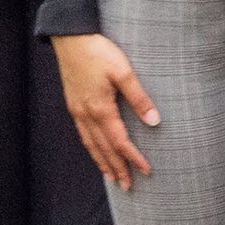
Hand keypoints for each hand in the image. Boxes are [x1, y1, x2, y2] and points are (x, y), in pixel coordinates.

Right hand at [55, 33, 157, 187]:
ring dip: (102, 162)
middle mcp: (86, 115)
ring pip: (91, 144)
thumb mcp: (123, 72)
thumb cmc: (98, 51)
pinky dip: (91, 147)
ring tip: (112, 177)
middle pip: (104, 149)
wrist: (70, 37)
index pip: (120, 142)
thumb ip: (139, 98)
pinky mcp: (73, 104)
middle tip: (128, 186)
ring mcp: (77, 110)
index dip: (133, 158)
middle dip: (117, 168)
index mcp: (100, 109)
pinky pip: (83, 134)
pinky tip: (96, 150)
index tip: (146, 171)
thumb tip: (155, 122)